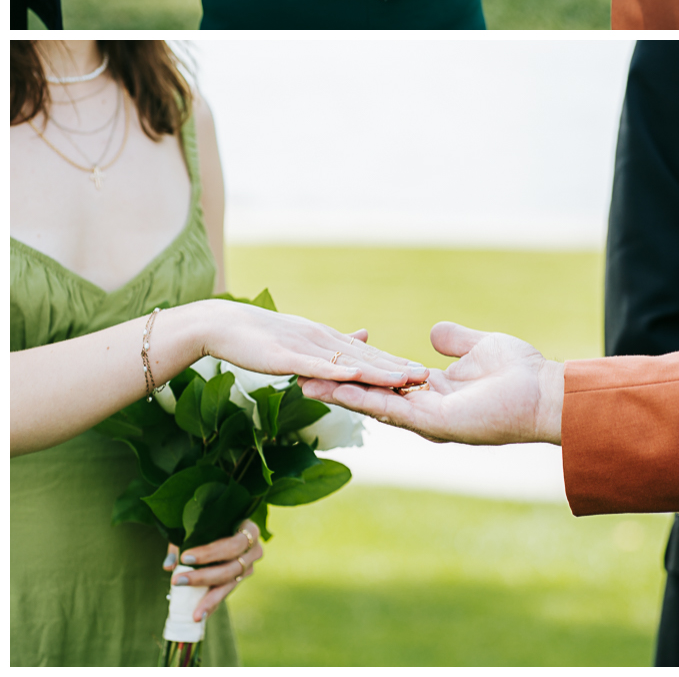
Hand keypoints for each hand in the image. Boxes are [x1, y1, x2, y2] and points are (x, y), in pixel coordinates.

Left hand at [163, 519, 262, 620]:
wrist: (226, 524)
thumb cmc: (213, 520)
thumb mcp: (201, 524)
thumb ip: (184, 542)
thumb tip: (168, 565)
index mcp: (250, 530)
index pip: (233, 545)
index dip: (210, 553)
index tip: (185, 557)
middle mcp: (254, 551)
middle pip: (230, 569)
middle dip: (202, 577)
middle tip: (177, 581)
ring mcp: (248, 567)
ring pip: (229, 585)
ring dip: (208, 599)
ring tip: (194, 614)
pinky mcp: (239, 580)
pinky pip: (225, 594)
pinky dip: (211, 605)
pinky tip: (199, 616)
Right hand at [202, 299, 428, 388]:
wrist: (224, 325)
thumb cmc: (261, 336)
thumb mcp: (304, 336)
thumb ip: (334, 341)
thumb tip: (365, 336)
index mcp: (327, 338)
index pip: (367, 354)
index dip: (394, 363)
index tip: (422, 373)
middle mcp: (323, 339)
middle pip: (365, 358)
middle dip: (396, 368)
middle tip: (427, 377)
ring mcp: (306, 347)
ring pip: (347, 362)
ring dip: (377, 371)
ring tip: (405, 380)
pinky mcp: (288, 356)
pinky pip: (317, 366)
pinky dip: (337, 372)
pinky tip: (356, 377)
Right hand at [298, 321, 563, 444]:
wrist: (544, 392)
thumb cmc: (520, 372)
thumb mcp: (478, 346)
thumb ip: (454, 341)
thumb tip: (433, 333)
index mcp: (433, 394)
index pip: (387, 384)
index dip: (360, 373)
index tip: (330, 362)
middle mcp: (426, 410)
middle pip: (372, 398)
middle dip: (338, 388)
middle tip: (302, 376)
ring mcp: (427, 419)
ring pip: (374, 405)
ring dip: (340, 394)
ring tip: (307, 382)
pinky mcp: (434, 422)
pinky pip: (392, 409)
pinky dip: (363, 397)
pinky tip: (337, 387)